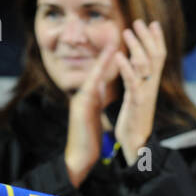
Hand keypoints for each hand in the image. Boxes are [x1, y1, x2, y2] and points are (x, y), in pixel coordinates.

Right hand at [65, 44, 118, 187]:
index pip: (100, 76)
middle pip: (96, 71)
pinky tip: (103, 70)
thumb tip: (101, 88)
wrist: (78, 157)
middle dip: (105, 55)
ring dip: (102, 61)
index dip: (109, 61)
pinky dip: (97, 78)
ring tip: (112, 46)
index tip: (118, 46)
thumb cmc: (87, 139)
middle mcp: (83, 96)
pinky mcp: (80, 109)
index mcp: (89, 98)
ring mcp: (80, 101)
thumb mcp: (94, 116)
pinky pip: (90, 90)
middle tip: (116, 37)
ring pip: (93, 77)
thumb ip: (97, 101)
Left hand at [113, 19, 166, 163]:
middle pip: (155, 57)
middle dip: (147, 38)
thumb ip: (137, 80)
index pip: (158, 58)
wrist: (135, 145)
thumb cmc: (133, 122)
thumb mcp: (136, 97)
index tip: (153, 24)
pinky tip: (119, 55)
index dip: (157, 40)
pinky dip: (126, 67)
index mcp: (150, 85)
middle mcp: (151, 87)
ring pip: (144, 65)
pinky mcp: (135, 103)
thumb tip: (135, 65)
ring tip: (127, 31)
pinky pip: (132, 82)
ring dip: (136, 46)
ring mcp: (144, 94)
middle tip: (139, 21)